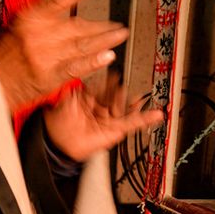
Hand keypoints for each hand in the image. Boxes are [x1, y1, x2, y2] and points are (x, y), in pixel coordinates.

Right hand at [0, 0, 128, 113]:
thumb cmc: (4, 50)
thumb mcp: (17, 19)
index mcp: (30, 17)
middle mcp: (39, 35)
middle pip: (77, 26)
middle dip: (101, 25)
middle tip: (119, 24)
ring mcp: (45, 56)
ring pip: (81, 45)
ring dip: (104, 40)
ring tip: (120, 35)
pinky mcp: (50, 76)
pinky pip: (76, 67)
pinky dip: (93, 61)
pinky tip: (108, 56)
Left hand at [43, 72, 164, 162]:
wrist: (58, 141)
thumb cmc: (59, 120)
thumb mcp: (68, 98)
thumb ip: (78, 85)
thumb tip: (87, 72)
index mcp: (93, 96)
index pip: (107, 85)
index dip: (112, 79)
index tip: (117, 72)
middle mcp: (103, 106)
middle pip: (118, 95)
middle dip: (122, 90)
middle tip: (126, 84)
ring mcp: (110, 118)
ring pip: (126, 107)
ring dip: (135, 102)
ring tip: (141, 96)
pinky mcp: (115, 129)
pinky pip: (132, 123)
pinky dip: (145, 119)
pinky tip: (156, 115)